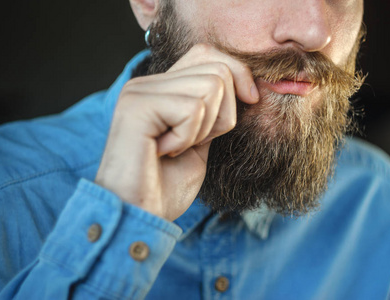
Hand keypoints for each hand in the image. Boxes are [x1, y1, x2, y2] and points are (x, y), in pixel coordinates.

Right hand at [95, 44, 258, 220]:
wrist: (139, 215)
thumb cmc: (166, 185)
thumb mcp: (201, 141)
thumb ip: (214, 110)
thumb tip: (246, 85)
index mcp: (161, 88)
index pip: (208, 54)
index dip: (238, 73)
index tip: (251, 99)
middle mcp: (148, 83)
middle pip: (217, 69)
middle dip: (223, 113)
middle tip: (195, 142)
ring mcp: (140, 91)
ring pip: (210, 86)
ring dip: (204, 128)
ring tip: (176, 147)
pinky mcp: (137, 106)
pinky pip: (192, 109)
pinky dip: (189, 138)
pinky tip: (164, 152)